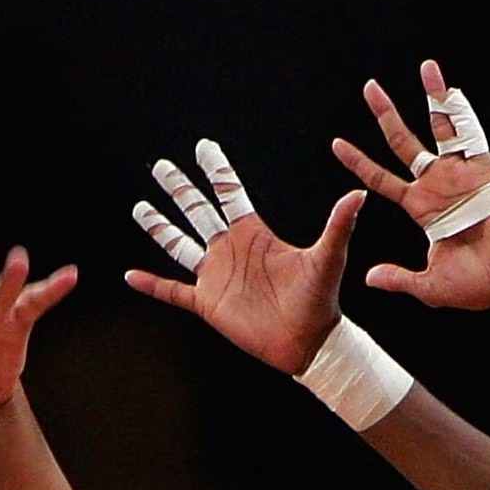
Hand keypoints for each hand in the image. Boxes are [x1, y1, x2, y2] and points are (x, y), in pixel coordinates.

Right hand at [125, 140, 365, 374]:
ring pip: (178, 244)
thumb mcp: (327, 257)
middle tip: (161, 166)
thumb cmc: (321, 299)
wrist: (309, 342)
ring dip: (159, 226)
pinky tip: (130, 276)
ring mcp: (215, 276)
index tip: (204, 147)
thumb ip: (338, 225)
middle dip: (179, 188)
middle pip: (197, 211)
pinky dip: (150, 284)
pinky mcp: (206, 303)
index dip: (216, 170)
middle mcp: (229, 250)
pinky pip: (172, 291)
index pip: (230, 194)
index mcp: (253, 235)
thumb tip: (358, 194)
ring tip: (140, 208)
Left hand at [331, 58, 489, 309]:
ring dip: (432, 97)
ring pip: (440, 128)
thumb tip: (370, 277)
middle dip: (385, 115)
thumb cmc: (478, 285)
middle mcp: (438, 184)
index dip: (358, 162)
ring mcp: (460, 174)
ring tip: (424, 67)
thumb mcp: (429, 285)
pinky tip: (449, 89)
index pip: (380, 178)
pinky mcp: (484, 170)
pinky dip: (461, 111)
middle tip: (369, 87)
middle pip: (404, 141)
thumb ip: (399, 278)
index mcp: (422, 208)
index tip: (336, 144)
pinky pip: (471, 135)